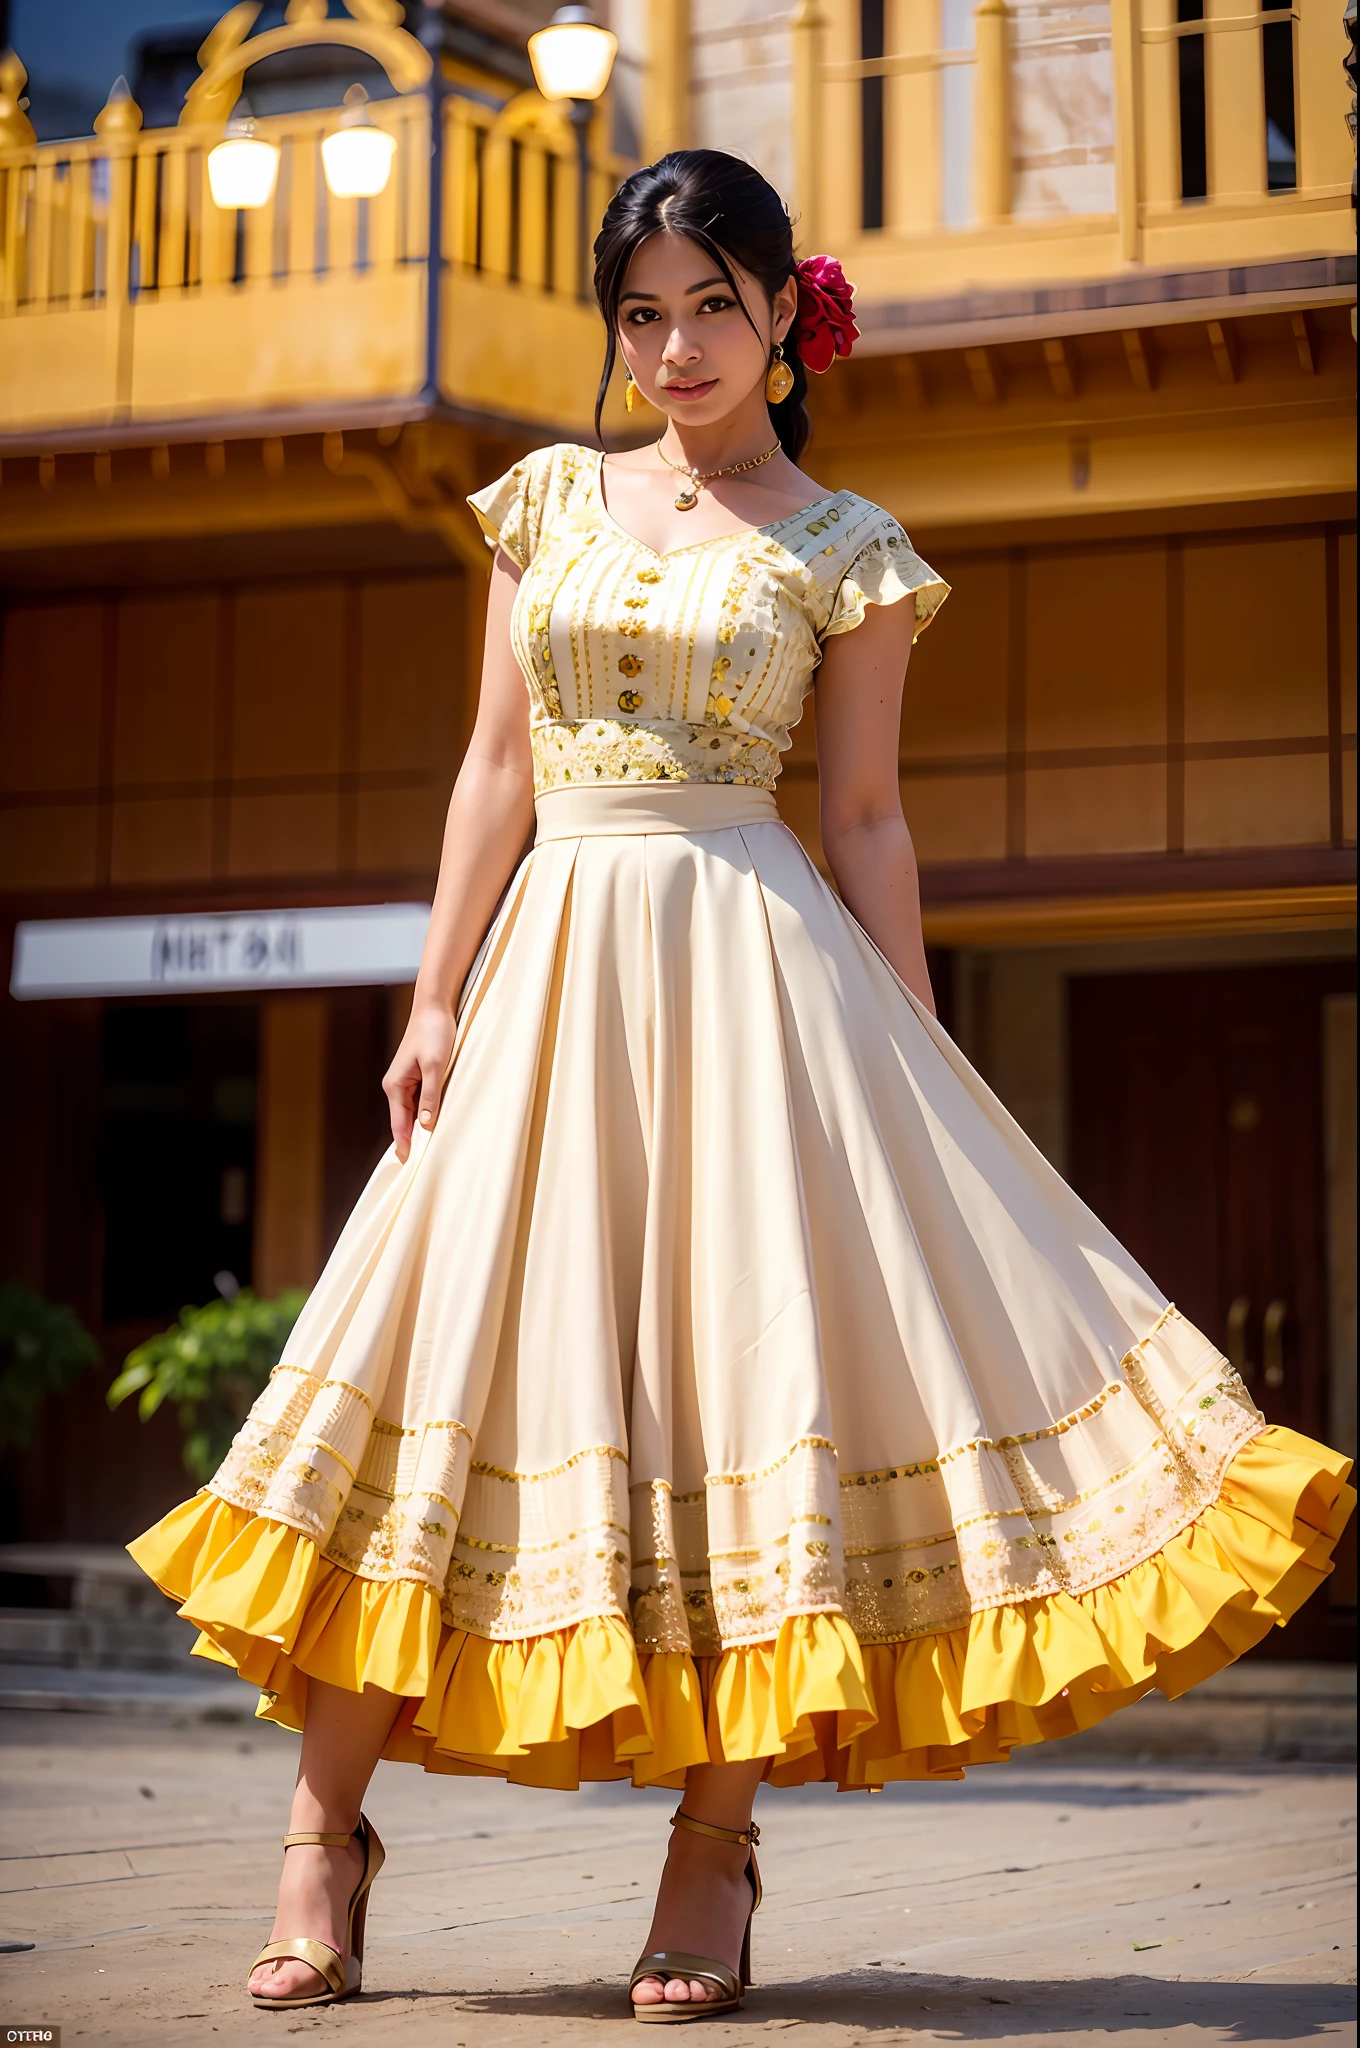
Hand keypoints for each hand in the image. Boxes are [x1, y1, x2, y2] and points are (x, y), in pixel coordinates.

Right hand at [383, 1000, 457, 1161]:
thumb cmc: (434, 1033)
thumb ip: (431, 1095)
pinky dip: (427, 1114)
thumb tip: (426, 1124)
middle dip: (414, 1141)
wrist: (434, 1007)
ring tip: (432, 1151)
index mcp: (395, 1086)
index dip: (406, 1145)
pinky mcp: (416, 1076)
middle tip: (425, 1165)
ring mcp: (405, 1082)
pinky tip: (436, 1124)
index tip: (411, 1166)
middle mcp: (396, 1086)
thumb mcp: (435, 1065)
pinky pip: (420, 1102)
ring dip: (421, 1128)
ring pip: (413, 1113)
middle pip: (404, 1122)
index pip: (399, 1124)